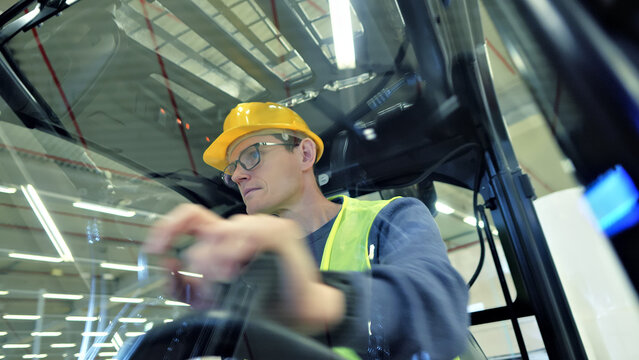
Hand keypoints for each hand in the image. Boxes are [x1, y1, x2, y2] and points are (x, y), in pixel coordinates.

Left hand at [144, 204, 344, 333]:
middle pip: (203, 229)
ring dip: (219, 261)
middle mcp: (240, 229)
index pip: (189, 219)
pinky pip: (248, 233)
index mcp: (224, 240)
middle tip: (207, 286)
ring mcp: (260, 226)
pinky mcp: (279, 231)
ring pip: (222, 231)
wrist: (300, 312)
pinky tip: (238, 267)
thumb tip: (165, 265)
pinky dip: (237, 252)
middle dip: (199, 263)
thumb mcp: (210, 300)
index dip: (167, 228)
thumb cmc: (264, 302)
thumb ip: (184, 285)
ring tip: (227, 279)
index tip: (154, 248)